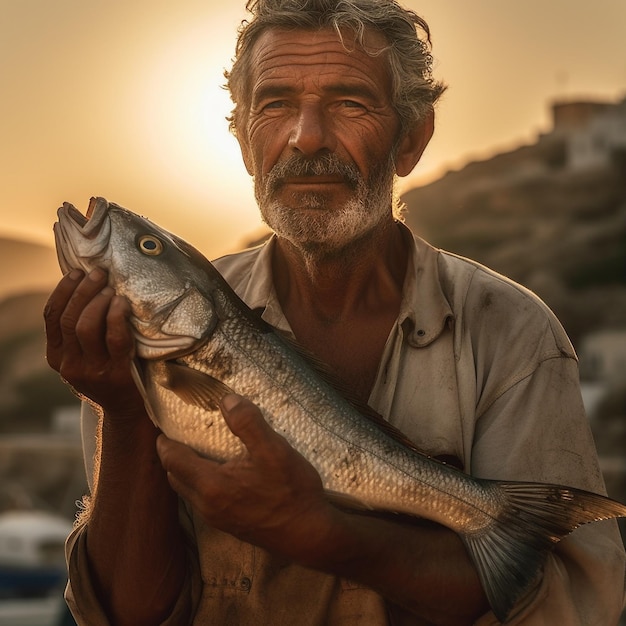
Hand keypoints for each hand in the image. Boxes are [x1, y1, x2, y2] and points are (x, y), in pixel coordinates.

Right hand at [44, 268, 143, 415]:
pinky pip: (115, 340)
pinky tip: (122, 304)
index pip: (51, 317)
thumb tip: (87, 286)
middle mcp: (70, 365)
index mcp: (56, 357)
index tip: (76, 272)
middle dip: (83, 291)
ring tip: (111, 289)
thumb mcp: (85, 355)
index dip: (63, 291)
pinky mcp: (117, 374)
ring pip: (86, 327)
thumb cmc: (109, 372)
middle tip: (99, 273)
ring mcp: (92, 371)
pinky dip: (116, 317)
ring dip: (98, 302)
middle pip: (69, 319)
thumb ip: (80, 330)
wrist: (127, 410)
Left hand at [156, 394, 338, 564]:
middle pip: (176, 478)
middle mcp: (208, 505)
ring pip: (189, 492)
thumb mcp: (273, 450)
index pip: (173, 461)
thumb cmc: (292, 492)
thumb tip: (226, 400)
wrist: (310, 535)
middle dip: (172, 457)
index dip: (164, 443)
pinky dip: (201, 484)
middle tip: (178, 437)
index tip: (162, 428)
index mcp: (211, 485)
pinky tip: (223, 475)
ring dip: (187, 472)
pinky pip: (204, 501)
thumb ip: (248, 423)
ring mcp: (219, 519)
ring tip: (198, 452)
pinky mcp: (232, 526)